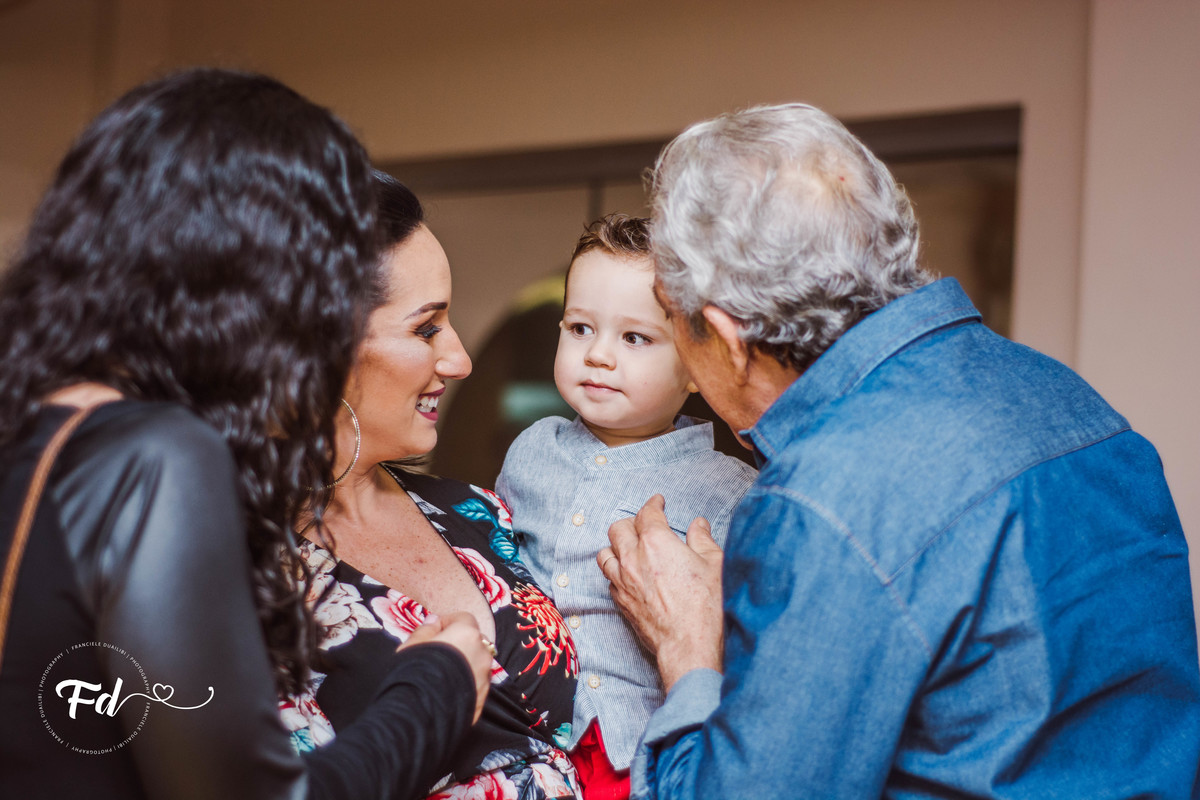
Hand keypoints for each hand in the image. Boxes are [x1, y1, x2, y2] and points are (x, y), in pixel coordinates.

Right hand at [402, 612, 490, 722]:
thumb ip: (426, 629)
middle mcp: (482, 654)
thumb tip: (435, 620)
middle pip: (475, 641)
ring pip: (478, 664)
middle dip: (460, 643)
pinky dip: (466, 684)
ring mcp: (485, 679)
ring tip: (441, 674)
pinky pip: (476, 685)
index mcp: (467, 634)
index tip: (434, 631)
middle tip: (438, 653)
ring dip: (465, 664)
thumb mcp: (412, 645)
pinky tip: (447, 691)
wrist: (419, 714)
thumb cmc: (414, 673)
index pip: (464, 618)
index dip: (448, 622)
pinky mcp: (482, 701)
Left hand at [598, 494, 724, 690]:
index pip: (647, 513)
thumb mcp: (714, 564)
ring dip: (616, 545)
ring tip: (628, 546)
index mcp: (656, 541)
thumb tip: (698, 525)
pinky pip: (609, 578)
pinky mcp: (621, 602)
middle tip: (644, 523)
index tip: (658, 502)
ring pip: (605, 552)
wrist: (689, 645)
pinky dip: (616, 570)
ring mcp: (623, 581)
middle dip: (631, 521)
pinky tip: (627, 573)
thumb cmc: (706, 606)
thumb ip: (703, 540)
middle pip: (619, 528)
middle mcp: (633, 558)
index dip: (653, 504)